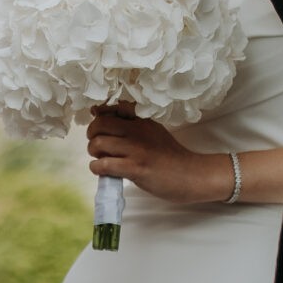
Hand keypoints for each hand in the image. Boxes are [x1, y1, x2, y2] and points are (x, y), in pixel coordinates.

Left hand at [87, 105, 223, 203]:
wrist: (190, 175)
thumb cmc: (170, 156)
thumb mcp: (154, 131)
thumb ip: (133, 124)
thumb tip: (102, 116)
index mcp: (142, 120)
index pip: (113, 107)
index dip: (100, 114)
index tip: (99, 122)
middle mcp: (137, 131)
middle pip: (99, 124)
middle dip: (92, 135)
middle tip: (98, 146)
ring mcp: (136, 150)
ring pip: (98, 144)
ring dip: (94, 153)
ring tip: (102, 159)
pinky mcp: (135, 168)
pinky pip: (104, 165)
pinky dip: (97, 168)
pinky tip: (104, 171)